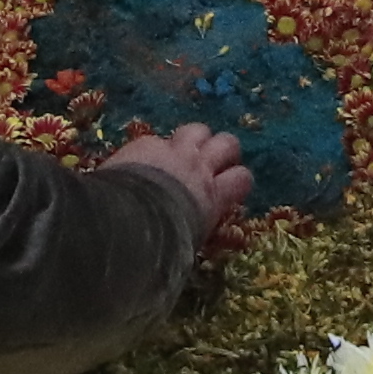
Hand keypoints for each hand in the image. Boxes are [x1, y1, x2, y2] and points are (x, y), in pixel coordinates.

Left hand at [103, 122, 254, 232]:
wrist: (130, 220)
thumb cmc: (163, 244)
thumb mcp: (189, 243)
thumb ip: (196, 229)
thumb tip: (191, 242)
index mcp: (213, 197)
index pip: (242, 179)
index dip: (238, 180)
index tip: (230, 186)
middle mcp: (199, 168)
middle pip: (227, 143)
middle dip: (223, 149)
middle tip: (213, 160)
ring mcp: (173, 152)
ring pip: (197, 129)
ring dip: (194, 138)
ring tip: (185, 149)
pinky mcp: (146, 144)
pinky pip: (157, 138)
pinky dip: (154, 147)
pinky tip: (144, 157)